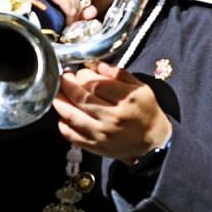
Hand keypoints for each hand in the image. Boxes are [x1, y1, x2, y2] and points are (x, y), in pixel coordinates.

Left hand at [53, 61, 171, 164]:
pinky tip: (64, 114)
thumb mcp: (140, 87)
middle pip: (80, 97)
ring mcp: (102, 134)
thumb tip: (96, 64)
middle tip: (65, 77)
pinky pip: (70, 135)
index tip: (82, 71)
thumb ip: (119, 74)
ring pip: (71, 115)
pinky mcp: (95, 147)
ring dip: (59, 100)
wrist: (153, 141)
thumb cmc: (146, 112)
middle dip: (67, 83)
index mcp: (126, 99)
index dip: (83, 74)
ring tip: (58, 91)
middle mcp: (113, 117)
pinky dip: (62, 122)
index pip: (94, 83)